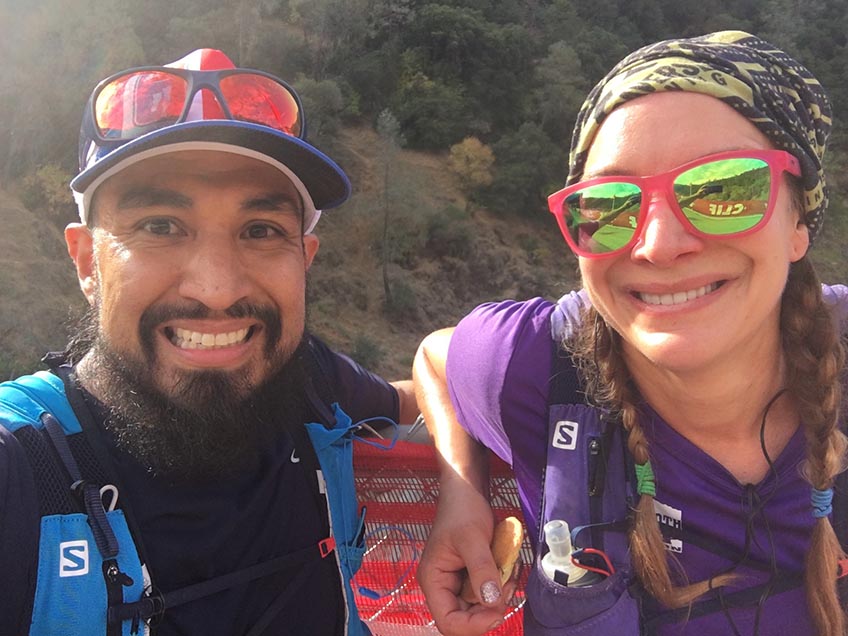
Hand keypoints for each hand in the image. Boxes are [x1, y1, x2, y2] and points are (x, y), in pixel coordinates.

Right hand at [418, 480, 513, 634]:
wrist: (467, 491)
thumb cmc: (463, 509)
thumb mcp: (473, 538)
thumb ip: (481, 570)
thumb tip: (491, 601)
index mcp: (434, 580)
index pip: (448, 621)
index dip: (473, 625)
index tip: (497, 612)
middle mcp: (443, 586)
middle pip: (466, 618)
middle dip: (491, 608)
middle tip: (508, 585)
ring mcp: (458, 582)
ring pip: (481, 607)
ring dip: (500, 595)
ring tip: (510, 571)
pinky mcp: (472, 576)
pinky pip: (489, 591)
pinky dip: (502, 584)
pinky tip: (509, 566)